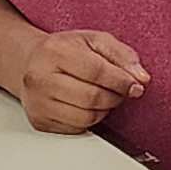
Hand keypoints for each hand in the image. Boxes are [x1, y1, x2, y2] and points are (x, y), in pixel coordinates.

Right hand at [13, 28, 148, 134]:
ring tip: (104, 97)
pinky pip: (76, 129)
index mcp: (54, 51)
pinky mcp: (40, 121)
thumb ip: (122, 55)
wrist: (29, 62)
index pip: (96, 71)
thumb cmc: (64, 51)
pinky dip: (90, 120)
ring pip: (85, 118)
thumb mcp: (94, 40)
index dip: (122, 81)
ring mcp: (38, 102)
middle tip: (120, 91)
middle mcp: (40, 78)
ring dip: (104, 110)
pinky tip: (88, 106)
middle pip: (92, 97)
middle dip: (115, 97)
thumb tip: (141, 77)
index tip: (136, 85)